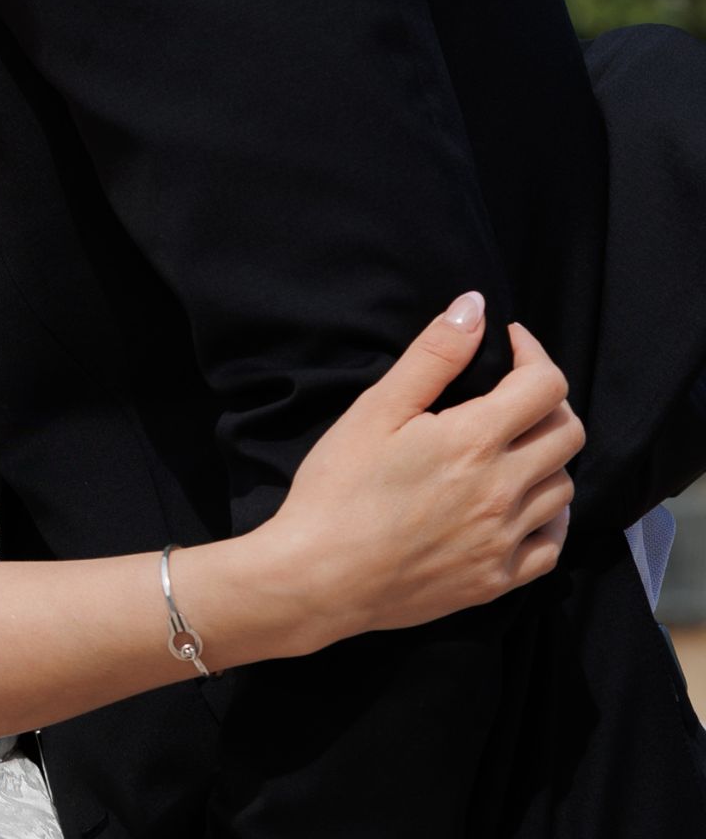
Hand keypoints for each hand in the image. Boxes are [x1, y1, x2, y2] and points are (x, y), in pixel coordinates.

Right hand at [266, 294, 580, 648]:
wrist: (318, 577)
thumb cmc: (337, 488)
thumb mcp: (375, 410)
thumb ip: (432, 356)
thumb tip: (474, 307)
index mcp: (475, 441)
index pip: (546, 385)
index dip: (532, 353)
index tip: (506, 345)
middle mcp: (505, 490)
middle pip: (567, 433)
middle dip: (545, 401)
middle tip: (507, 394)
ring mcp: (506, 540)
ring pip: (564, 486)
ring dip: (545, 457)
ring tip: (506, 448)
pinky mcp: (497, 580)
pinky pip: (552, 544)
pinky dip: (548, 516)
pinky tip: (519, 505)